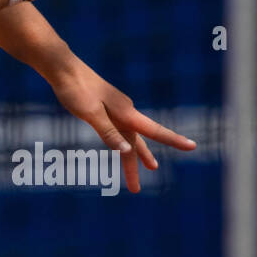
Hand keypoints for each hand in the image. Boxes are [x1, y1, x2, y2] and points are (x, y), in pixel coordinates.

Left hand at [44, 54, 195, 192]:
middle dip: (136, 164)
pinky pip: (118, 129)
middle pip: (136, 142)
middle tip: (135, 189)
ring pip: (128, 136)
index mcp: (125, 112)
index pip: (154, 130)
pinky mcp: (105, 107)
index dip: (174, 140)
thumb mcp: (90, 113)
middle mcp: (125, 111)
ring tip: (150, 167)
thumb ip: (108, 132)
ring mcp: (116, 109)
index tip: (193, 146)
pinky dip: (123, 142)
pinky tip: (125, 145)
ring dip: (133, 154)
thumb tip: (126, 151)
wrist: (63, 68)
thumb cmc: (75, 89)